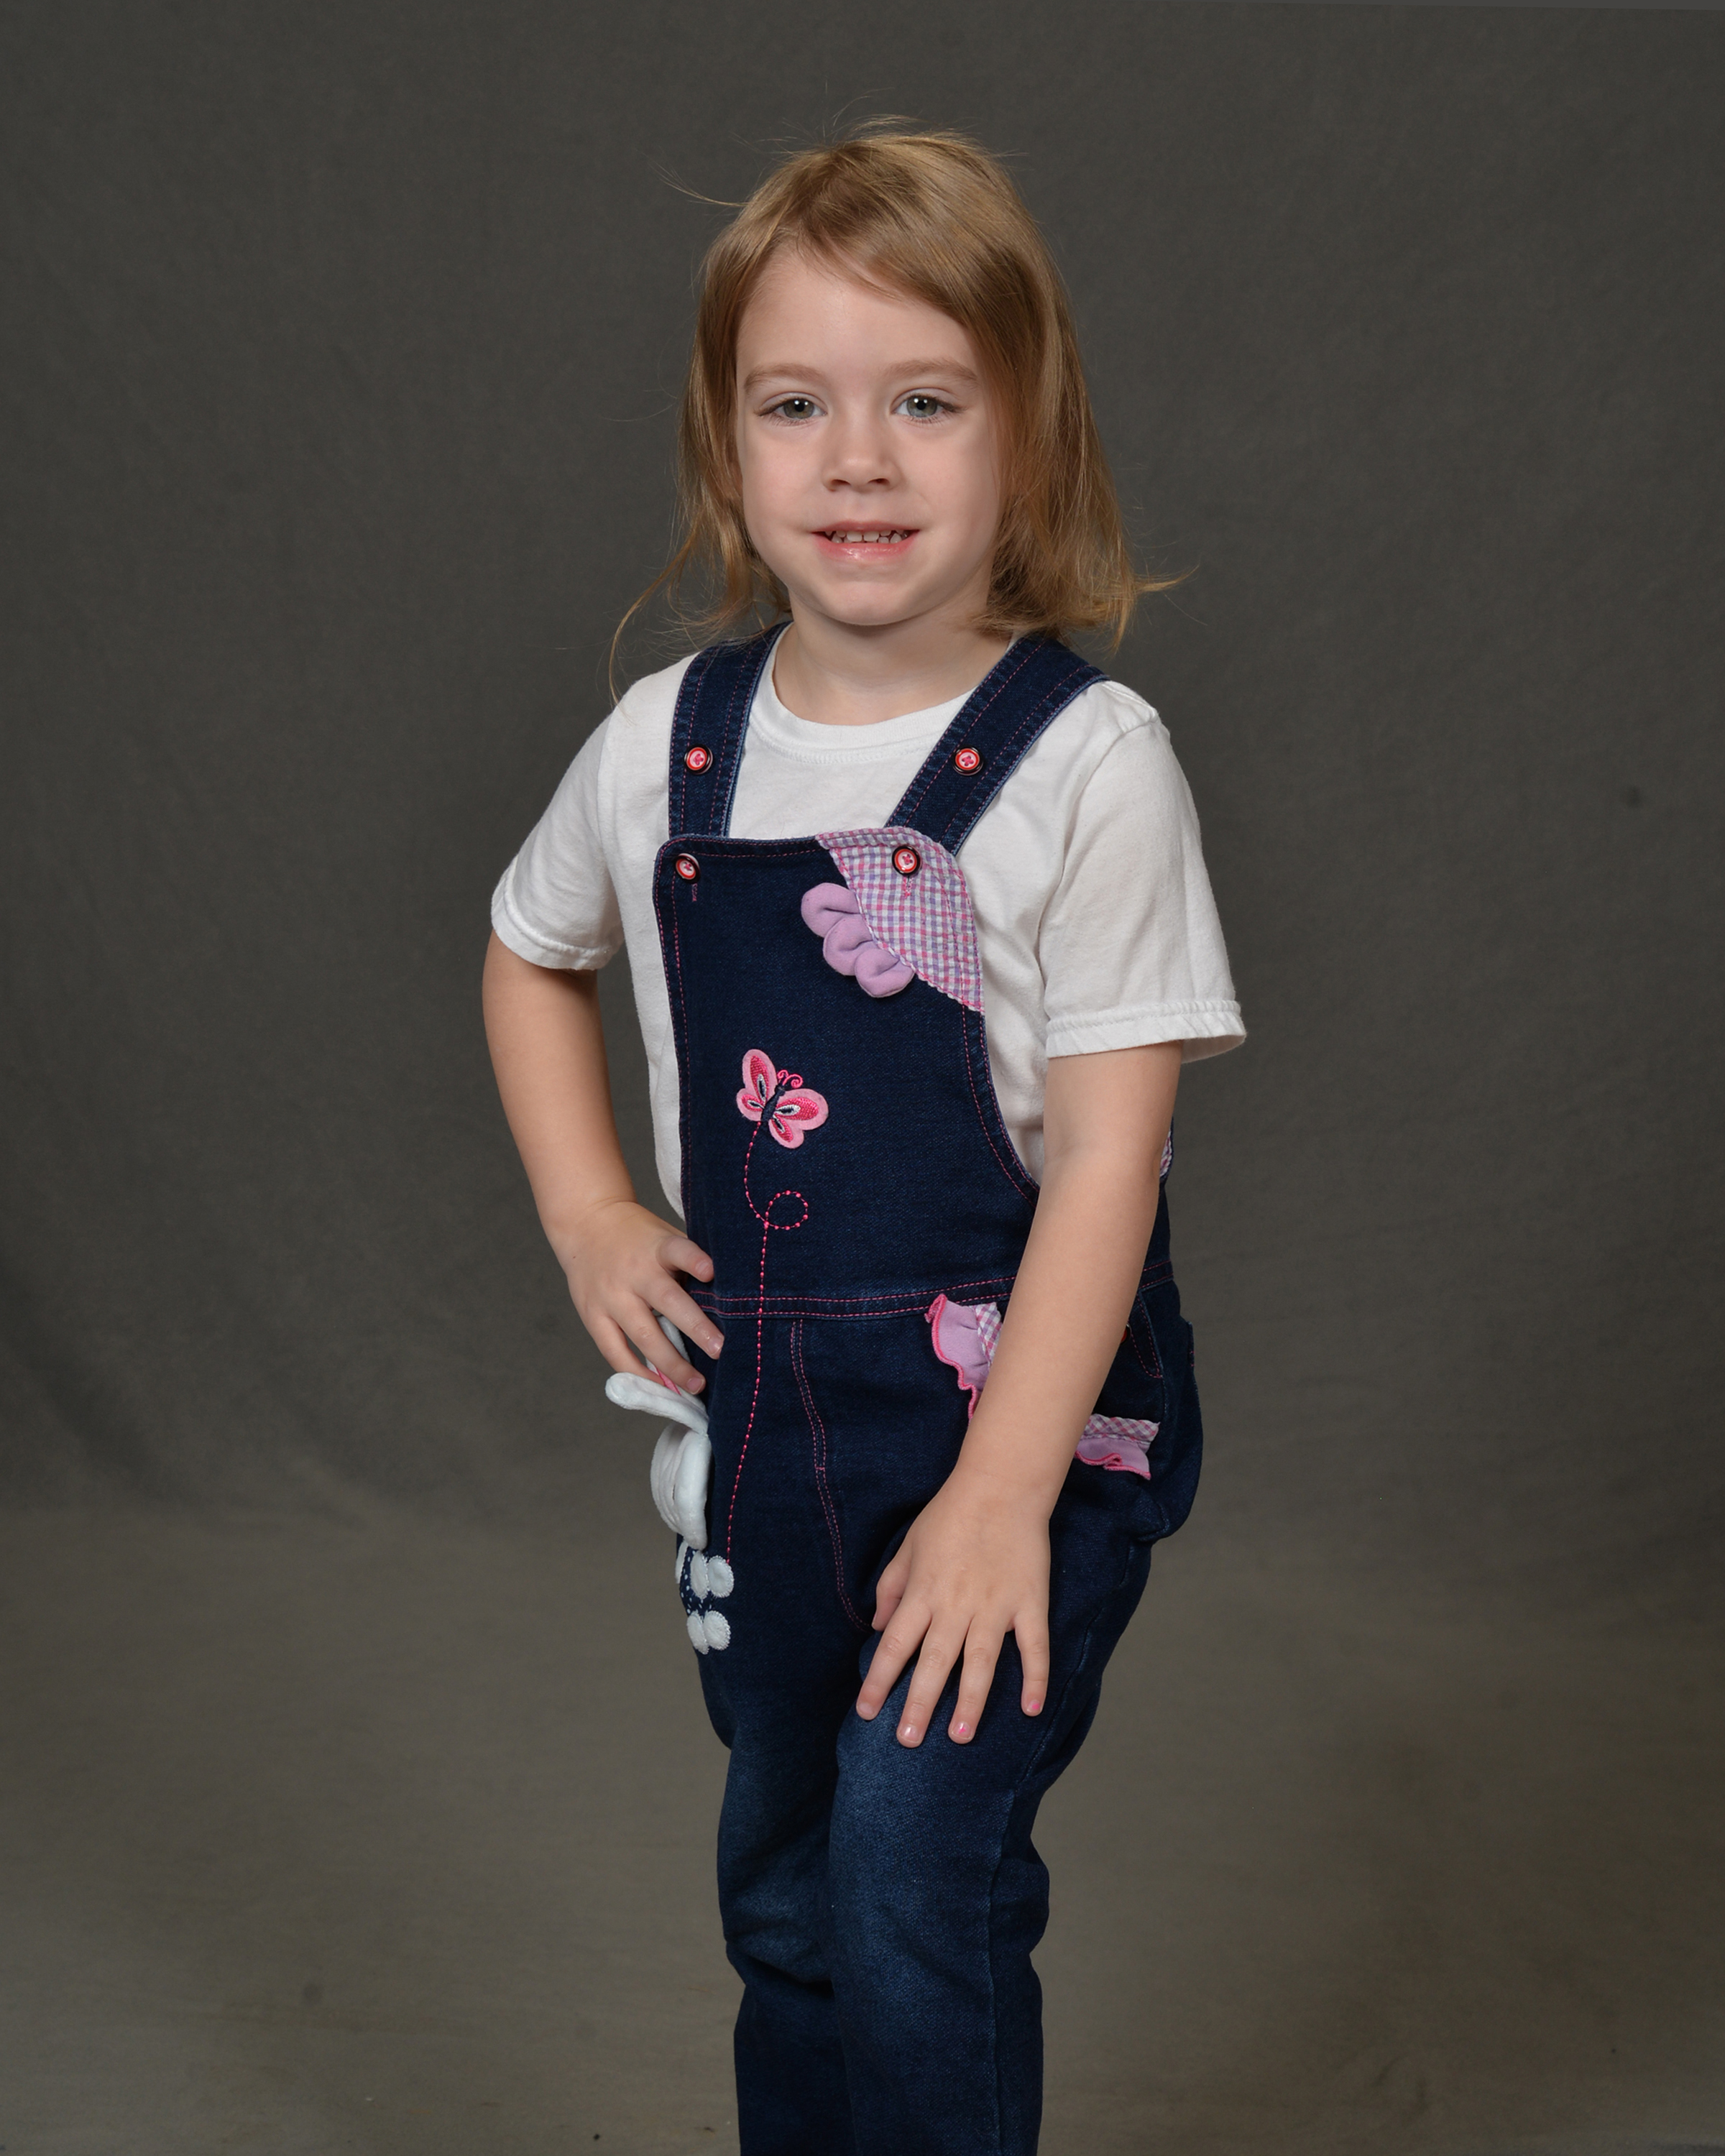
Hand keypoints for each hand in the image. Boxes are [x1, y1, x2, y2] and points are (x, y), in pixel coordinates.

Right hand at [556, 1196, 723, 1392]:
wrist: (585, 1224)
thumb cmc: (638, 1237)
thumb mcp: (664, 1236)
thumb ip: (687, 1263)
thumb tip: (725, 1298)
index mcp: (657, 1248)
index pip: (678, 1250)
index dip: (695, 1260)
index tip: (712, 1272)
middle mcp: (634, 1272)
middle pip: (667, 1301)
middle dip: (695, 1328)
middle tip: (720, 1350)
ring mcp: (610, 1296)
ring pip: (643, 1335)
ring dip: (671, 1364)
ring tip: (696, 1385)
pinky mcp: (592, 1315)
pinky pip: (615, 1351)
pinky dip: (638, 1371)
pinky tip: (660, 1385)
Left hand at [855, 1462, 1050, 1745]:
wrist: (1000, 1486)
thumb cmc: (949, 1515)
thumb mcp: (908, 1546)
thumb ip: (891, 1588)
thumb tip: (876, 1629)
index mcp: (923, 1593)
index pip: (894, 1646)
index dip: (879, 1682)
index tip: (866, 1713)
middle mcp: (956, 1605)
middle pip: (934, 1663)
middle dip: (918, 1704)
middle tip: (906, 1742)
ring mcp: (995, 1607)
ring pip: (979, 1662)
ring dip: (969, 1701)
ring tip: (960, 1737)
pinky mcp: (1029, 1602)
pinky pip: (1033, 1647)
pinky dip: (1034, 1678)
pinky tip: (1031, 1709)